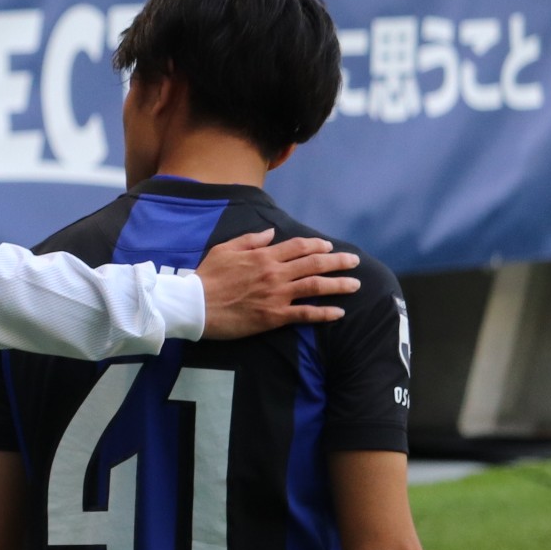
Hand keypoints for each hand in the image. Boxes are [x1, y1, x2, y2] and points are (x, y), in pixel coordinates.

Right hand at [195, 228, 359, 338]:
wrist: (195, 306)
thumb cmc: (207, 277)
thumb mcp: (225, 249)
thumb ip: (250, 240)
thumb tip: (269, 233)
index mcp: (263, 256)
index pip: (298, 247)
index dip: (316, 245)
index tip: (328, 247)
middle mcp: (275, 273)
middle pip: (314, 264)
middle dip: (338, 262)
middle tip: (354, 261)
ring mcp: (277, 295)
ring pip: (315, 287)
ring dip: (338, 284)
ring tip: (355, 285)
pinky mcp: (274, 316)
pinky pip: (305, 314)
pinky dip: (324, 313)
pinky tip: (338, 313)